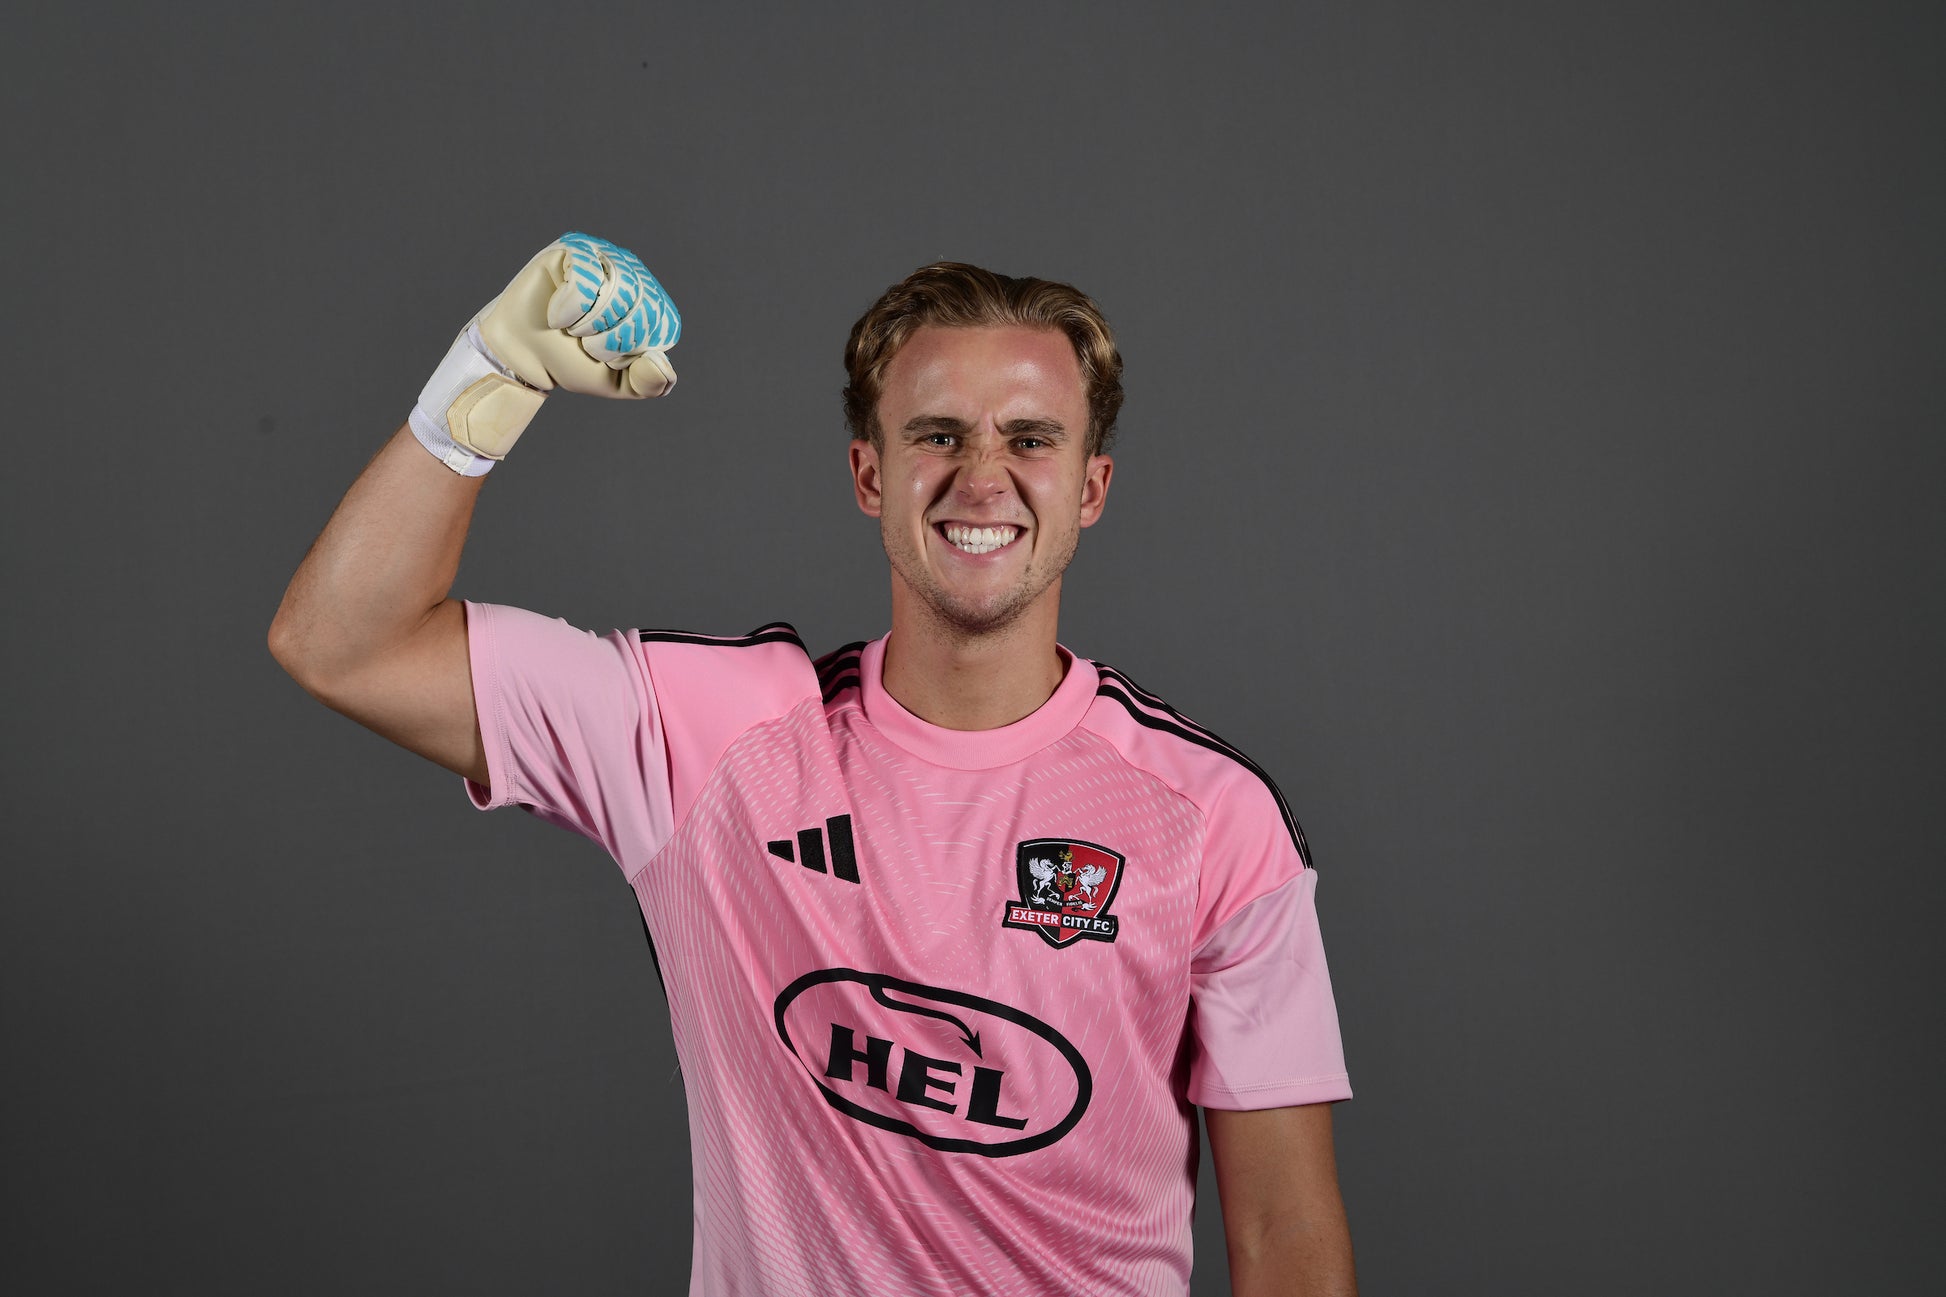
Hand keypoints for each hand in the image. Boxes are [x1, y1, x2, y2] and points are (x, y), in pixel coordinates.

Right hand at [478, 231, 680, 398]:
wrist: (525, 354)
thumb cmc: (571, 361)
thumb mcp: (616, 383)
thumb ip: (649, 384)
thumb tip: (660, 365)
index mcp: (654, 307)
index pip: (662, 325)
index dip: (630, 349)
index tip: (605, 356)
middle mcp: (636, 277)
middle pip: (644, 307)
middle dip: (609, 339)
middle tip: (583, 342)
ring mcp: (608, 258)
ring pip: (620, 290)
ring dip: (589, 323)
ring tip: (572, 328)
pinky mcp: (577, 248)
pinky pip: (588, 275)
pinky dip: (571, 306)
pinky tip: (557, 313)